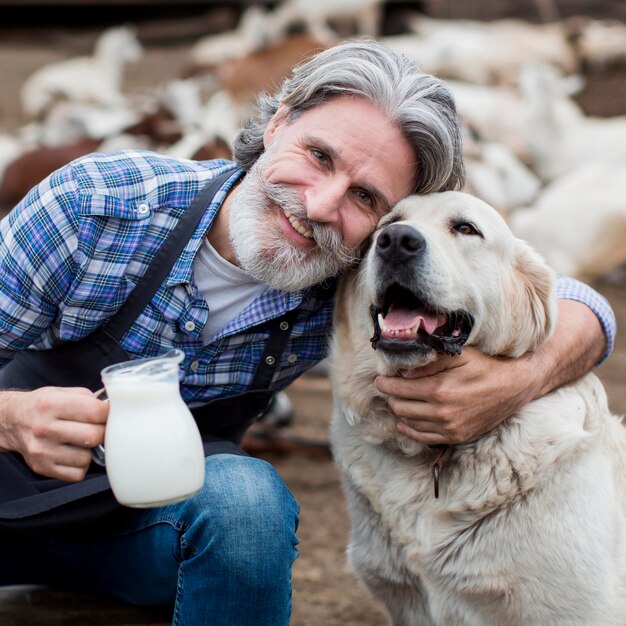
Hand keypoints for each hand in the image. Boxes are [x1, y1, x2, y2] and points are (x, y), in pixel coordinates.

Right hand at [2, 387, 108, 481]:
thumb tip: (115, 405)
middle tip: (99, 428)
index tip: (109, 413)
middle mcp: (44, 428)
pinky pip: (77, 474)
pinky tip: (74, 453)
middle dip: (103, 432)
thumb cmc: (44, 406)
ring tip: (82, 441)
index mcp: (51, 404)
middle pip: (93, 436)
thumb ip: (88, 397)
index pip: (94, 412)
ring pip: (86, 458)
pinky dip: (81, 466)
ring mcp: (42, 451)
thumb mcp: (62, 392)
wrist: (13, 421)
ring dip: (91, 450)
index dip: (108, 413)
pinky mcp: (43, 468)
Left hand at [375, 347, 538, 444]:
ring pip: (408, 423)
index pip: (398, 390)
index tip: (379, 379)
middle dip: (390, 397)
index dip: (384, 384)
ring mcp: (449, 428)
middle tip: (388, 388)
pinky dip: (409, 430)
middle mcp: (442, 412)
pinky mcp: (455, 436)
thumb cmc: (485, 366)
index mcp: (440, 390)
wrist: (513, 387)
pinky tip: (404, 422)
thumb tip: (404, 371)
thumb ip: (430, 360)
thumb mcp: (459, 354)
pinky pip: (423, 438)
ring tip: (396, 400)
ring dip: (398, 412)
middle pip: (399, 407)